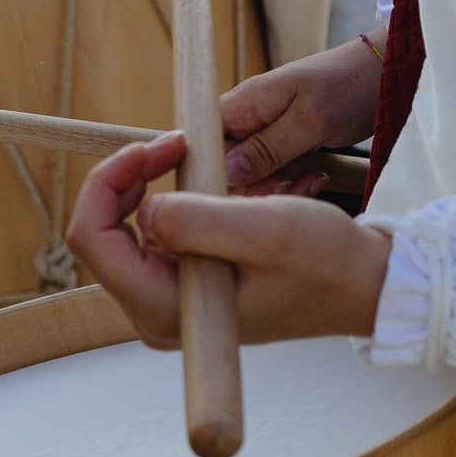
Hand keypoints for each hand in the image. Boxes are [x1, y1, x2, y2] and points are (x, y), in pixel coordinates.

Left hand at [67, 133, 391, 346]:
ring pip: (125, 231)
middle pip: (102, 233)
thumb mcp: (266, 230)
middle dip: (128, 177)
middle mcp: (157, 314)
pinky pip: (153, 236)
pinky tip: (198, 179)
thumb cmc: (324, 262)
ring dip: (147, 184)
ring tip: (188, 153)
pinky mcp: (186, 288)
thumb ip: (199, 220)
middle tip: (175, 141)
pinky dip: (167, 198)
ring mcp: (170, 303)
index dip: (107, 181)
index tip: (154, 145)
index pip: (92, 240)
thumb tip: (147, 209)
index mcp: (166, 310)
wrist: (363, 284)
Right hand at [220, 38, 383, 192]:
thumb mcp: (311, 119)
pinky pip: (279, 174)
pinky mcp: (289, 146)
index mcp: (244, 104)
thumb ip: (268, 147)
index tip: (250, 188)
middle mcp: (250, 119)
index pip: (203, 142)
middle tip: (291, 184)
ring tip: (314, 180)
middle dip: (256, 186)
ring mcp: (269, 133)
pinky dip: (297, 182)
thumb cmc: (350, 85)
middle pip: (227, 168)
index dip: (215, 172)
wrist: (389, 73)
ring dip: (282, 187)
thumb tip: (225, 173)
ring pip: (254, 177)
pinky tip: (320, 177)